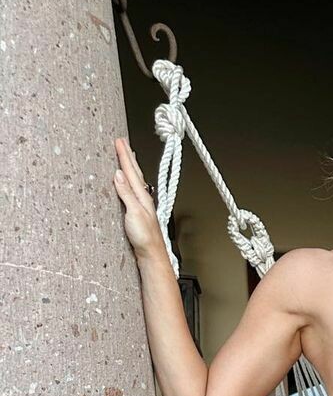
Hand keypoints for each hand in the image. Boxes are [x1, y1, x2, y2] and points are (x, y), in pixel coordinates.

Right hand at [112, 137, 166, 260]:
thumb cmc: (145, 238)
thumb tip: (119, 174)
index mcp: (142, 196)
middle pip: (135, 172)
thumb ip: (126, 193)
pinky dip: (130, 180)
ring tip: (128, 155)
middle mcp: (143, 199)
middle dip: (128, 156)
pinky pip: (133, 190)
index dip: (124, 155)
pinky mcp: (138, 213)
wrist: (151, 255)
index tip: (119, 140)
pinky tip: (129, 182)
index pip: (131, 171)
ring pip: (135, 180)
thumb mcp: (134, 213)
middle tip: (122, 141)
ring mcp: (142, 205)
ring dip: (131, 166)